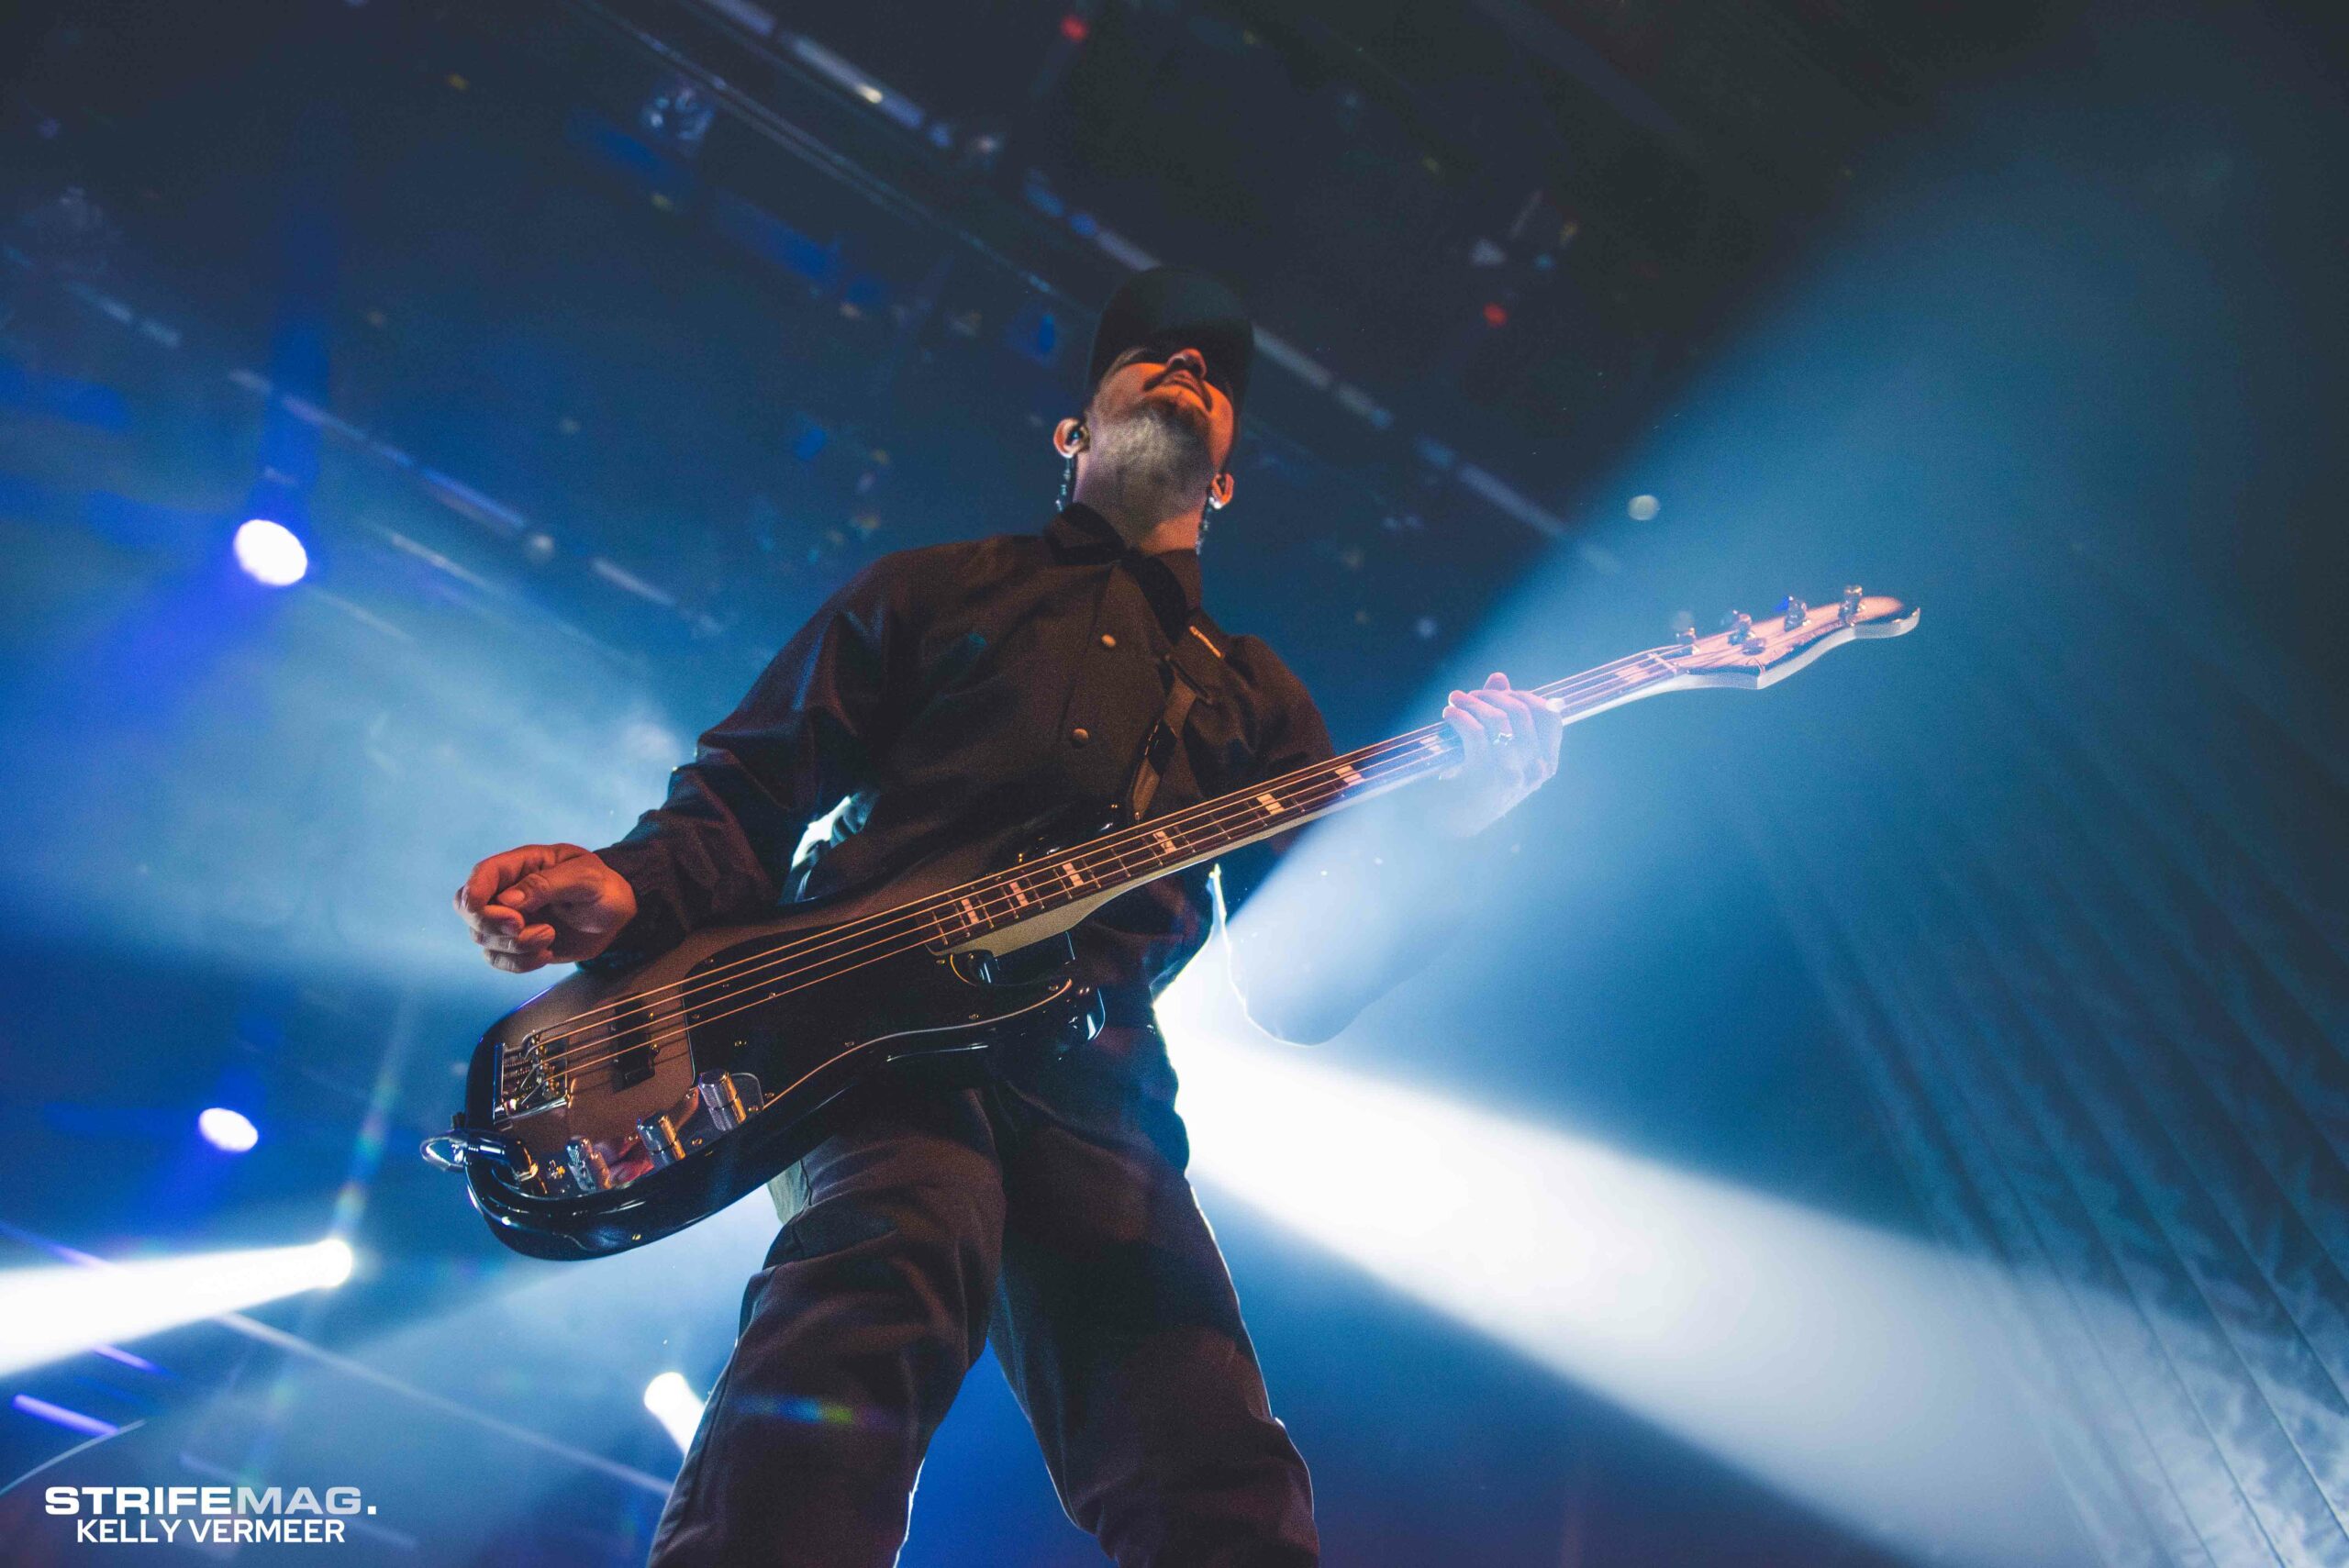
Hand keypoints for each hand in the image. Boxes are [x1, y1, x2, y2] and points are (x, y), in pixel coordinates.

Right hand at [455, 843, 637, 972]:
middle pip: (471, 910)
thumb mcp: (585, 878)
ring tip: (549, 937)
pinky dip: (519, 963)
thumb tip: (508, 900)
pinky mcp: (517, 943)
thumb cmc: (604, 888)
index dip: (477, 896)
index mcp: (522, 865)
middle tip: (523, 927)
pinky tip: (546, 954)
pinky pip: (498, 959)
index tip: (503, 916)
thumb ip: (548, 884)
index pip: (482, 876)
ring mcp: (510, 918)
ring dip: (514, 947)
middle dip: (493, 926)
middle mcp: (508, 891)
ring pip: (483, 938)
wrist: (617, 917)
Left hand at [1427, 672, 1563, 838]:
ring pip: (1499, 721)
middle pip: (1524, 713)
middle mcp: (1533, 772)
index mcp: (1544, 764)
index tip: (1499, 693)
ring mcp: (1510, 777)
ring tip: (1456, 702)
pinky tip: (1449, 716)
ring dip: (1473, 704)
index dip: (1525, 696)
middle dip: (1493, 696)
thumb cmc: (1470, 785)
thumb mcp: (1493, 751)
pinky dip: (1460, 717)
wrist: (1447, 827)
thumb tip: (1499, 678)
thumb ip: (1499, 714)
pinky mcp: (1482, 780)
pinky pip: (1476, 734)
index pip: (1551, 717)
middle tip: (1469, 696)